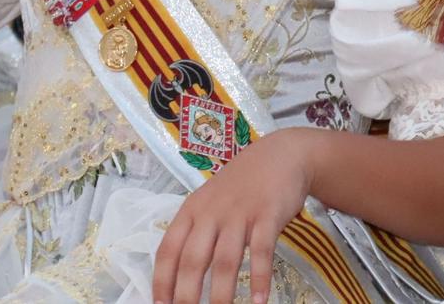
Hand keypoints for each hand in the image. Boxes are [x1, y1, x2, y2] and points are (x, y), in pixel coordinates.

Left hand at [152, 129, 311, 303]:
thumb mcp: (210, 200)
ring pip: (226, 260)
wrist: (281, 154)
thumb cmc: (241, 184)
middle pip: (193, 260)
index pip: (168, 250)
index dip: (162, 281)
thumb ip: (196, 230)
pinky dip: (260, 277)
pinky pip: (262, 251)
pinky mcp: (268, 215)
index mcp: (192, 210)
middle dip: (187, 295)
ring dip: (222, 294)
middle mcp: (212, 213)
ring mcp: (240, 214)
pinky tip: (259, 300)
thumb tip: (178, 276)